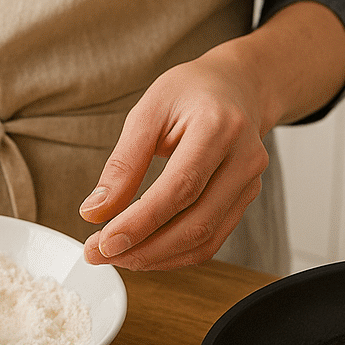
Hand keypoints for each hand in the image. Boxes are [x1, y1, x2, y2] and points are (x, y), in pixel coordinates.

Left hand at [79, 46, 268, 269]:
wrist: (235, 86)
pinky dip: (174, 253)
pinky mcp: (245, 199)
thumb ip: (123, 163)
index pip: (180, 188)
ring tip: (116, 256)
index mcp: (219, 127)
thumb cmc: (190, 92)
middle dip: (144, 249)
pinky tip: (144, 250)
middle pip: (196, 222)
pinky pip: (211, 239)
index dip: (141, 222)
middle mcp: (244, 158)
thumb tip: (94, 211)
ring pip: (206, 239)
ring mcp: (250, 182)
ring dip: (157, 258)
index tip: (104, 242)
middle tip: (99, 254)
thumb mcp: (148, 111)